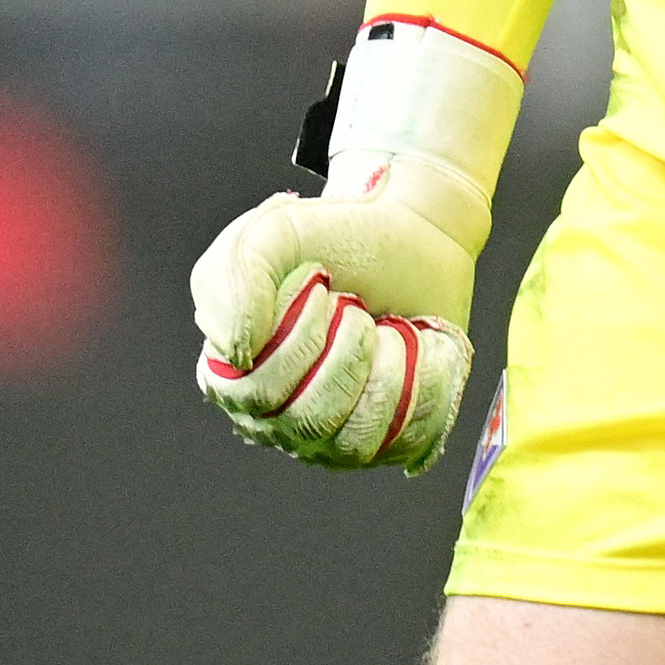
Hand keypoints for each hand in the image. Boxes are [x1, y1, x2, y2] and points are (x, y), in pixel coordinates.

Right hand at [191, 15, 520, 474]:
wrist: (414, 219)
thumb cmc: (338, 222)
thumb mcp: (275, 226)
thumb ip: (236, 277)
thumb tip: (238, 351)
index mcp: (236, 374)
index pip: (254, 397)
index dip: (294, 346)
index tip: (320, 291)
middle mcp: (282, 416)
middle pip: (310, 423)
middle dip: (345, 350)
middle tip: (357, 300)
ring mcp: (341, 434)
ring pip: (360, 441)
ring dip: (387, 369)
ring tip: (391, 322)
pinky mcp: (400, 436)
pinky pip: (414, 445)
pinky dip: (428, 388)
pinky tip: (426, 345)